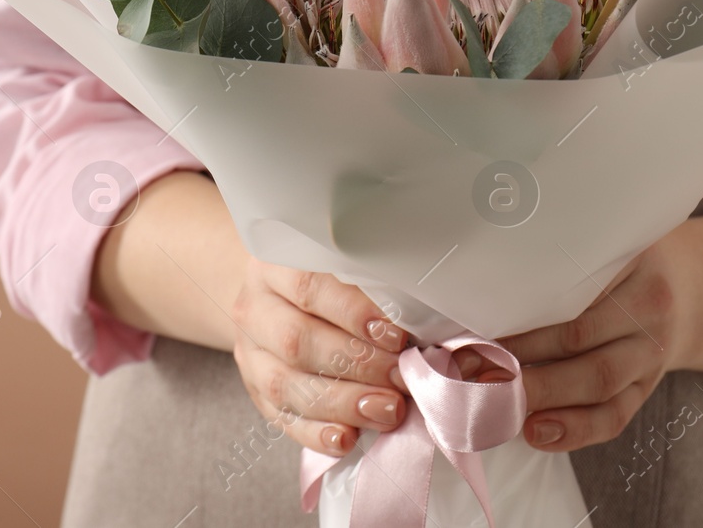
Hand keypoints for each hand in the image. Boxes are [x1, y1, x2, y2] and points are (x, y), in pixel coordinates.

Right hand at [232, 258, 410, 457]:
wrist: (282, 296)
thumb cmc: (332, 281)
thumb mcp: (350, 271)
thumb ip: (387, 296)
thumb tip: (451, 343)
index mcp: (275, 263)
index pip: (309, 286)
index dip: (354, 313)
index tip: (396, 336)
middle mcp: (255, 306)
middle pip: (297, 339)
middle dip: (356, 364)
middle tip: (400, 377)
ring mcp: (250, 352)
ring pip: (286, 384)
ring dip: (342, 402)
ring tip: (387, 411)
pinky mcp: (255, 390)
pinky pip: (281, 418)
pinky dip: (316, 433)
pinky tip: (347, 439)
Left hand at [486, 242, 691, 453]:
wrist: (688, 292)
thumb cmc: (617, 267)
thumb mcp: (596, 247)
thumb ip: (552, 262)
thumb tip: (476, 293)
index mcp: (628, 259)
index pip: (569, 285)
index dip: (521, 310)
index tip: (475, 326)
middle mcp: (648, 305)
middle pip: (577, 336)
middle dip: (519, 357)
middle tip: (471, 369)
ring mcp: (651, 351)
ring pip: (597, 379)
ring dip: (543, 394)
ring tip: (498, 402)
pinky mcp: (648, 387)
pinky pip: (614, 416)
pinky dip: (574, 430)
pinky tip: (537, 432)